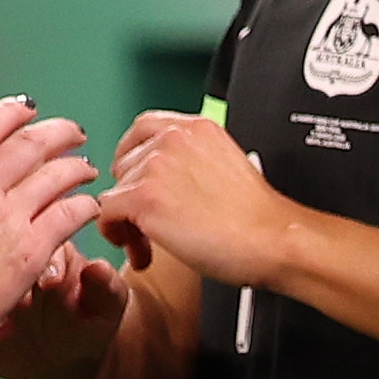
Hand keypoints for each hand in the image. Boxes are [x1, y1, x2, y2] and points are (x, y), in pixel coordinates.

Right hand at [0, 98, 102, 354]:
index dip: (11, 113)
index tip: (28, 107)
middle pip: (30, 143)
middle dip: (57, 132)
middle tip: (73, 132)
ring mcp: (8, 216)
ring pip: (58, 174)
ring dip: (77, 167)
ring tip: (88, 168)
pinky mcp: (32, 249)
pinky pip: (70, 214)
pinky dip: (85, 205)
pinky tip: (91, 207)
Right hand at [0, 253, 130, 378]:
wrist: (65, 358)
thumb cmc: (90, 320)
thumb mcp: (107, 306)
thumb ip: (106, 288)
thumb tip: (100, 268)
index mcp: (47, 245)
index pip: (40, 238)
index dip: (45, 260)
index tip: (51, 282)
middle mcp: (9, 260)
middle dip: (6, 280)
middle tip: (22, 307)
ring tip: (2, 332)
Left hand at [98, 110, 293, 291]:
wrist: (272, 240)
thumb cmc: (257, 218)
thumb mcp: (225, 167)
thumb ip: (191, 161)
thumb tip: (161, 178)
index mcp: (198, 127)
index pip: (143, 128)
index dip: (134, 157)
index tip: (138, 181)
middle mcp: (174, 138)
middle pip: (125, 161)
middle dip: (132, 195)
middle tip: (150, 225)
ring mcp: (157, 164)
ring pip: (115, 190)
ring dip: (128, 221)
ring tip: (152, 244)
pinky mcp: (144, 195)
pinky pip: (106, 213)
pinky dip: (117, 235)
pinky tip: (142, 250)